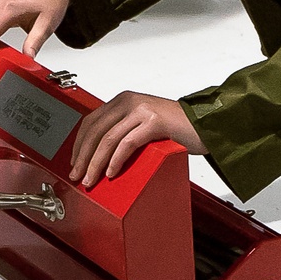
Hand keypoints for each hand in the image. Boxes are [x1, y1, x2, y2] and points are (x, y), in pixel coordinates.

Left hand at [69, 91, 205, 185]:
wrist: (206, 124)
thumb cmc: (176, 129)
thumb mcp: (143, 125)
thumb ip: (124, 130)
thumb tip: (98, 155)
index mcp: (124, 100)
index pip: (91, 121)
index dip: (78, 144)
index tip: (74, 162)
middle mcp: (130, 101)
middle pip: (96, 130)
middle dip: (83, 156)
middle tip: (77, 175)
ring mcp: (142, 110)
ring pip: (108, 138)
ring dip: (95, 162)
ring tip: (91, 179)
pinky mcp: (154, 121)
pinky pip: (127, 143)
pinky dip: (116, 160)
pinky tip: (111, 172)